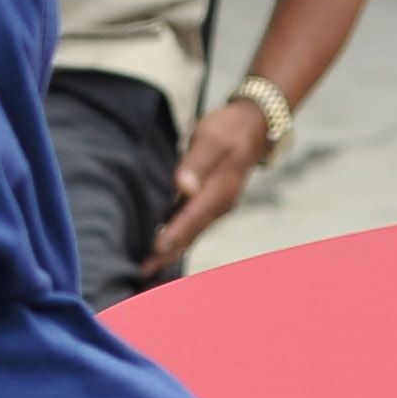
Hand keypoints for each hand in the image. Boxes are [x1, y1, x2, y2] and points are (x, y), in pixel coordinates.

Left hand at [149, 101, 274, 277]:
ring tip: (149, 265)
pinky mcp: (214, 202)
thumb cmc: (228, 129)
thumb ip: (197, 164)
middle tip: (142, 271)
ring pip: (193, 232)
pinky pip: (194, 224)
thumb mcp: (211, 139)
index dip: (172, 236)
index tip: (154, 251)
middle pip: (191, 233)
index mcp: (220, 191)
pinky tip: (164, 243)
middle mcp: (220, 204)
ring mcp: (219, 205)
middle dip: (167, 253)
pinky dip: (179, 236)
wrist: (254, 126)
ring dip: (172, 249)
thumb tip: (184, 188)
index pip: (191, 219)